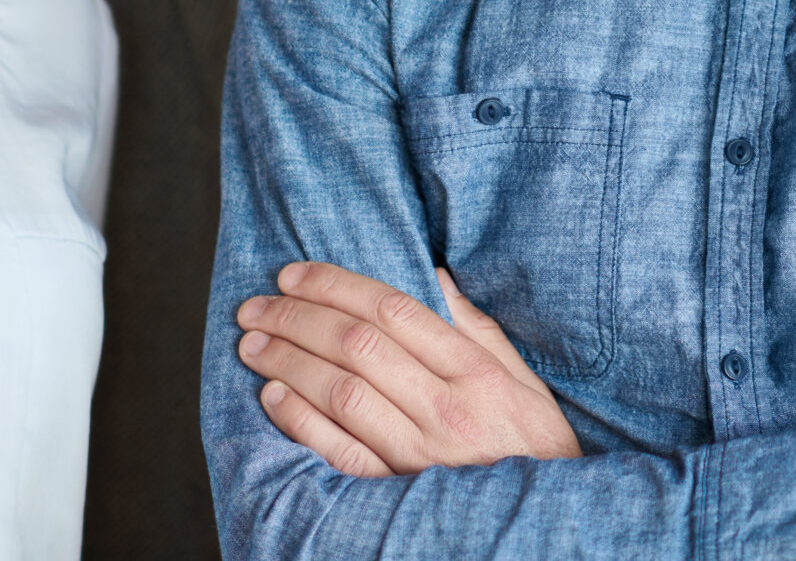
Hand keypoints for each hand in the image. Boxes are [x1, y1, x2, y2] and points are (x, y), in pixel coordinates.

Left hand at [236, 262, 581, 477]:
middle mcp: (446, 407)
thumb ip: (477, 327)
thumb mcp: (523, 378)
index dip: (337, 285)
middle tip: (257, 306)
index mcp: (476, 370)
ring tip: (254, 343)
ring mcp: (420, 453)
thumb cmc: (533, 443)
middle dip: (298, 318)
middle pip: (358, 345)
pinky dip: (300, 421)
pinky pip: (339, 452)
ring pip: (341, 393)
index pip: (394, 310)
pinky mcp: (399, 490)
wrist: (541, 521)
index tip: (295, 274)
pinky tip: (273, 396)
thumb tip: (434, 275)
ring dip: (289, 362)